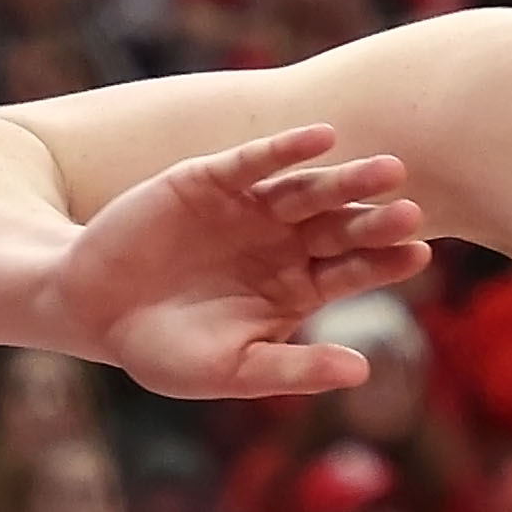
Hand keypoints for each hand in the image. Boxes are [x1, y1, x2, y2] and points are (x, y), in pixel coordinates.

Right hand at [54, 124, 431, 398]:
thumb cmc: (165, 350)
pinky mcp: (211, 180)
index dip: (386, 263)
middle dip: (375, 219)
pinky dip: (287, 149)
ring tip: (387, 170)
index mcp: (297, 288)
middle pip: (341, 227)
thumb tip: (362, 373)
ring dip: (345, 180)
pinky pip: (256, 162)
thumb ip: (294, 369)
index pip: (354, 271)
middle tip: (411, 211)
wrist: (92, 311)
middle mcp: (283, 243)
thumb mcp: (232, 369)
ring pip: (308, 190)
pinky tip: (322, 138)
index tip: (419, 255)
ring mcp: (250, 209)